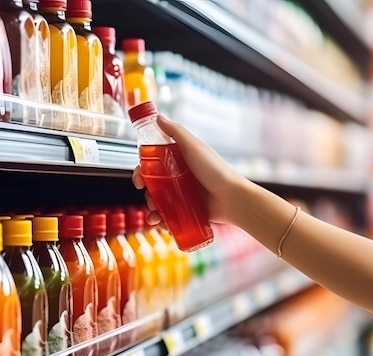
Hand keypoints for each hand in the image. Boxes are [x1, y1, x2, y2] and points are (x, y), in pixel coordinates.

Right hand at [132, 114, 248, 225]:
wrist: (233, 198)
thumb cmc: (216, 171)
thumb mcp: (194, 147)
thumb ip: (176, 132)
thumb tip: (158, 117)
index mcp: (180, 160)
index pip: (154, 163)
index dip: (143, 170)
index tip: (139, 177)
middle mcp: (180, 177)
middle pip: (154, 184)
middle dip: (146, 192)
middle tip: (147, 197)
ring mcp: (184, 194)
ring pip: (160, 201)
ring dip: (152, 208)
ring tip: (154, 214)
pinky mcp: (188, 210)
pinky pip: (170, 216)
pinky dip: (162, 220)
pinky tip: (160, 222)